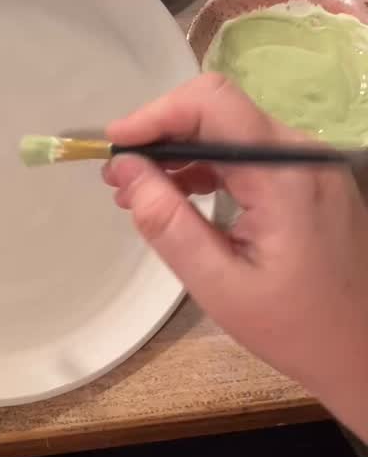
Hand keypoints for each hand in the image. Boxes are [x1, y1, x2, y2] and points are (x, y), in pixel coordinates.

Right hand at [104, 73, 367, 435]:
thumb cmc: (296, 329)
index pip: (213, 105)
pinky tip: (181, 194)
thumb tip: (125, 170)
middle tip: (119, 175)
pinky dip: (211, 164)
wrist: (366, 352)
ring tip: (139, 191)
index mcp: (285, 174)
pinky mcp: (312, 178)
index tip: (113, 145)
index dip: (155, 114)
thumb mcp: (219, 285)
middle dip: (162, 134)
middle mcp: (303, 154)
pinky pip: (251, 153)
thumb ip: (168, 224)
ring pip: (233, 129)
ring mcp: (312, 164)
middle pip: (220, 110)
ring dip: (183, 150)